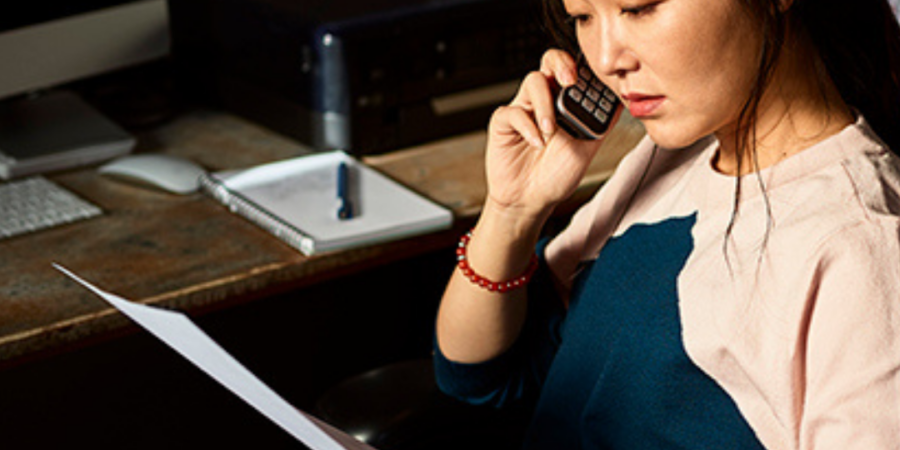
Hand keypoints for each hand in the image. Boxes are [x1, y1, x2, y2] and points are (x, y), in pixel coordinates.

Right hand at [484, 49, 619, 219]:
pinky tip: (536, 143)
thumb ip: (602, 123)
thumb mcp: (588, 147)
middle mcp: (544, 99)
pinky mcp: (504, 122)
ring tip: (551, 130)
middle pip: (549, 60)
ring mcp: (523, 108)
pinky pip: (513, 111)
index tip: (593, 79)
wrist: (532, 200)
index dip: (582, 67)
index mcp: (565, 101)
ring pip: (533, 81)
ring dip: (545, 104)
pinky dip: (527, 126)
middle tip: (570, 80)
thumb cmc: (557, 174)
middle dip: (561, 63)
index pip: (573, 69)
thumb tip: (622, 100)